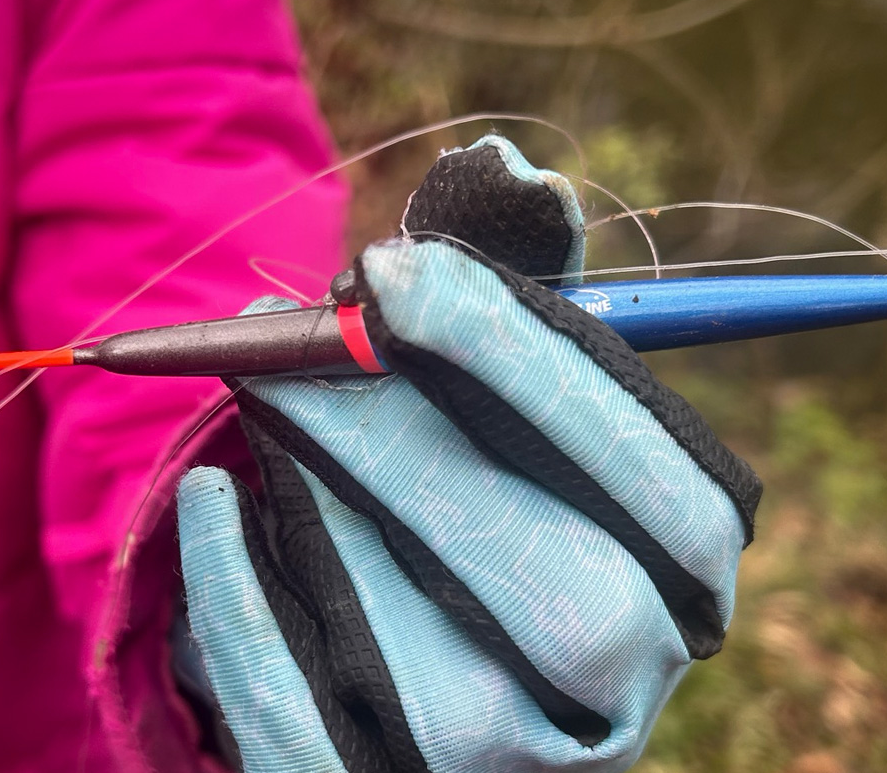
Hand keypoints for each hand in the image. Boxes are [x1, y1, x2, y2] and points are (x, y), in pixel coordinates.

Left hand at [176, 136, 760, 772]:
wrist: (380, 683)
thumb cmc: (457, 499)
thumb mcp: (500, 405)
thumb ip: (515, 299)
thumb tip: (513, 173)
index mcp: (682, 588)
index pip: (675, 496)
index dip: (540, 377)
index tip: (401, 275)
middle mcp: (622, 699)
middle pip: (563, 587)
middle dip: (407, 440)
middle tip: (291, 338)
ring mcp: (508, 771)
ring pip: (427, 661)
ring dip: (322, 505)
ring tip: (255, 402)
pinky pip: (301, 723)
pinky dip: (238, 605)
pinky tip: (205, 503)